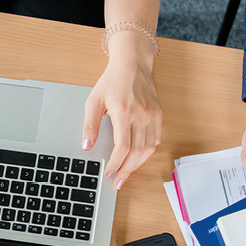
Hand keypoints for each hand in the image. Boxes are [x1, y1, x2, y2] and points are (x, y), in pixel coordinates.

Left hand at [82, 44, 162, 189]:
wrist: (132, 64)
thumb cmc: (112, 81)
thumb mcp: (94, 101)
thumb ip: (89, 125)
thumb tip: (86, 146)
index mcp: (124, 113)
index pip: (122, 148)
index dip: (116, 164)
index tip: (109, 172)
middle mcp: (141, 115)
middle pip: (137, 153)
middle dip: (126, 170)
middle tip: (118, 182)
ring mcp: (153, 115)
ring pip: (148, 149)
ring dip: (137, 165)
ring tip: (126, 173)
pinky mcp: (159, 115)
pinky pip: (156, 140)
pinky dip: (147, 153)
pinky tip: (138, 159)